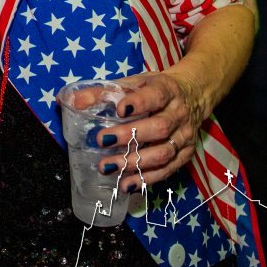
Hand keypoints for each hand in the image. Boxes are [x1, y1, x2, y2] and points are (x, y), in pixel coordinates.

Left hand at [90, 72, 203, 193]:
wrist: (193, 95)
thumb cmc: (155, 89)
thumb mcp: (134, 82)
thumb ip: (104, 91)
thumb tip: (73, 101)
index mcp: (167, 90)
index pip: (155, 96)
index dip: (139, 103)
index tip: (120, 110)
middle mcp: (179, 114)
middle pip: (159, 127)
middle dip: (129, 136)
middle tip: (101, 141)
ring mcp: (184, 136)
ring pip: (163, 152)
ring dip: (135, 163)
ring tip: (108, 167)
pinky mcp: (186, 154)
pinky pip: (168, 170)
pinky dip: (147, 179)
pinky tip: (126, 184)